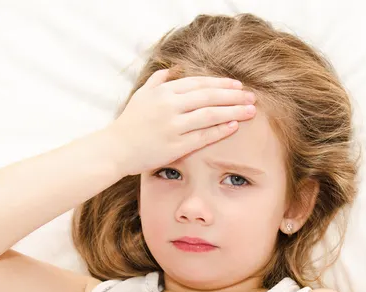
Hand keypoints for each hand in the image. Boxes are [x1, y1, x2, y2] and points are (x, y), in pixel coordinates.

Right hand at [107, 69, 256, 175]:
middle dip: (233, 96)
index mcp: (163, 91)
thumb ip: (158, 81)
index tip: (237, 86)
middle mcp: (169, 106)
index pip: (199, 83)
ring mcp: (173, 126)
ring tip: (250, 111)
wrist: (114, 149)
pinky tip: (234, 126)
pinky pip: (203, 136)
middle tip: (251, 97)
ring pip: (210, 115)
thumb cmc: (128, 123)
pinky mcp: (175, 146)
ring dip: (233, 111)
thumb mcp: (141, 95)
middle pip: (209, 97)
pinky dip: (220, 130)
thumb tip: (173, 69)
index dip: (220, 84)